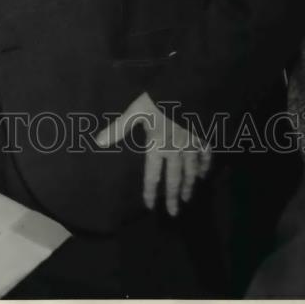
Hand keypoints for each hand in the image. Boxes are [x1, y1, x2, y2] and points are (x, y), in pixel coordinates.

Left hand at [96, 91, 211, 215]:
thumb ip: (119, 128)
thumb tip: (98, 142)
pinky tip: (204, 174)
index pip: (152, 175)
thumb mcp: (136, 111)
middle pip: (174, 179)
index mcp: (157, 147)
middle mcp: (175, 152)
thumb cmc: (159, 101)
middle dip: (172, 197)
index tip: (149, 206)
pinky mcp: (204, 138)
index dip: (150, 192)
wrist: (188, 90)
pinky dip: (205, 166)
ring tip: (187, 198)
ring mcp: (191, 146)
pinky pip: (205, 156)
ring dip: (188, 186)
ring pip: (190, 171)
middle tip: (174, 213)